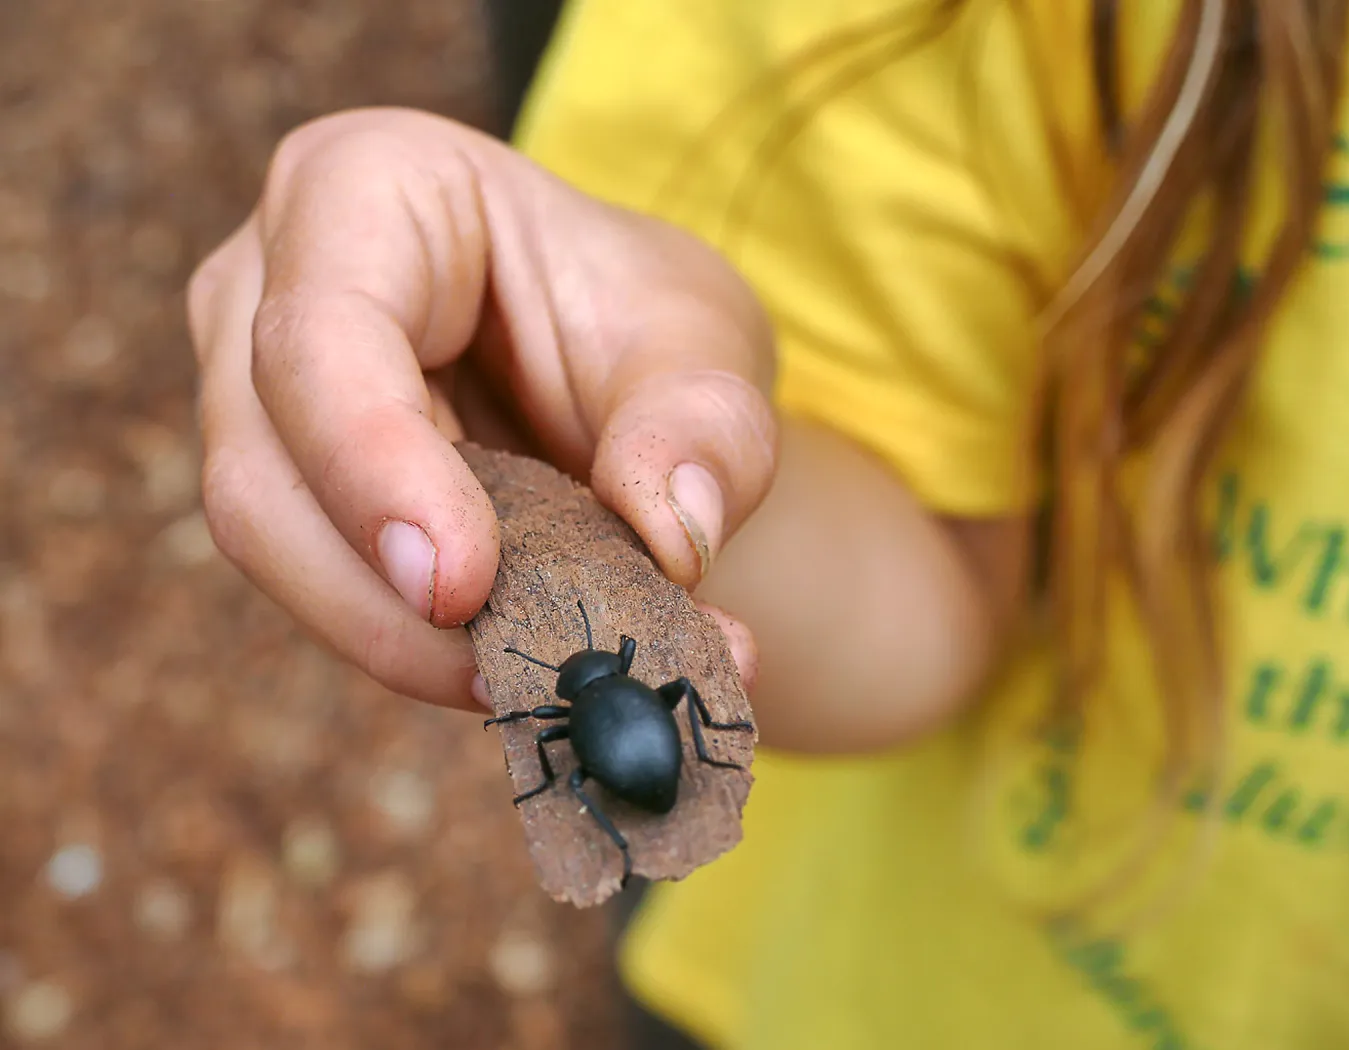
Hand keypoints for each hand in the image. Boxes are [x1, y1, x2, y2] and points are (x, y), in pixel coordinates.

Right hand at [187, 108, 776, 710]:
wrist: (614, 368)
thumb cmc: (637, 311)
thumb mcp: (703, 343)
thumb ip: (703, 426)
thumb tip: (675, 535)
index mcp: (364, 189)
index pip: (325, 333)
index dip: (375, 467)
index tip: (460, 583)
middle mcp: (271, 286)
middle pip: (267, 469)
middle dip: (387, 600)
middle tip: (520, 673)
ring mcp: (258, 393)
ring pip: (274, 549)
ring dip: (404, 643)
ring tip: (545, 680)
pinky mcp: (285, 487)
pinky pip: (321, 587)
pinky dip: (416, 648)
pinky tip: (515, 668)